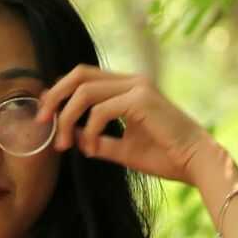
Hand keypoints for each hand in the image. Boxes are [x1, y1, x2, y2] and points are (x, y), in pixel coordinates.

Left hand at [36, 66, 211, 181]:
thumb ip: (100, 140)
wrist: (196, 163)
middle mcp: (132, 80)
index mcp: (129, 87)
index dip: (59, 92)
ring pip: (85, 92)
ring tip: (65, 144)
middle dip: (54, 97)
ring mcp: (138, 87)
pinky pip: (100, 110)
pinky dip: (89, 130)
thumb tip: (76, 140)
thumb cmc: (166, 156)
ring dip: (68, 119)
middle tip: (41, 122)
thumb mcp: (124, 149)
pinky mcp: (142, 100)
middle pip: (79, 74)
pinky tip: (92, 148)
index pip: (85, 77)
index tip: (45, 116)